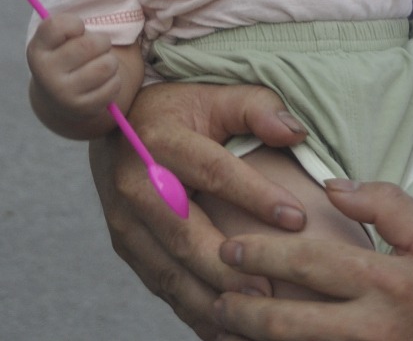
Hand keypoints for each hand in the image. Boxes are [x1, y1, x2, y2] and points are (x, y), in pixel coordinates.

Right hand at [27, 13, 121, 133]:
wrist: (59, 99)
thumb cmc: (66, 55)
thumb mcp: (59, 37)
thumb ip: (67, 21)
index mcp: (37, 49)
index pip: (61, 25)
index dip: (76, 24)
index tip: (76, 31)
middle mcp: (45, 73)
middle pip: (91, 44)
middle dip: (101, 42)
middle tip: (97, 46)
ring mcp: (63, 93)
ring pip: (106, 65)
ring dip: (110, 61)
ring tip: (101, 64)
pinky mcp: (82, 109)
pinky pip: (113, 86)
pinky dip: (114, 81)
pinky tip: (101, 82)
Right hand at [91, 82, 309, 338]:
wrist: (114, 126)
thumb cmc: (178, 111)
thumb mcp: (215, 95)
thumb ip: (257, 107)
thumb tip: (294, 132)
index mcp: (160, 141)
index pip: (214, 171)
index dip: (255, 195)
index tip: (297, 218)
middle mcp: (136, 184)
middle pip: (186, 234)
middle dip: (228, 267)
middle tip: (271, 291)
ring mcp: (126, 221)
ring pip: (169, 270)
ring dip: (211, 299)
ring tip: (252, 316)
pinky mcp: (126, 246)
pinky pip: (161, 285)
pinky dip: (192, 310)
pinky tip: (224, 329)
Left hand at [212, 181, 412, 340]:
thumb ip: (385, 204)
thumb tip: (333, 186)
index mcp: (388, 282)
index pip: (311, 264)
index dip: (264, 255)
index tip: (232, 246)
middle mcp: (372, 328)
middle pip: (289, 322)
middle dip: (242, 307)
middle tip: (215, 290)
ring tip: (222, 323)